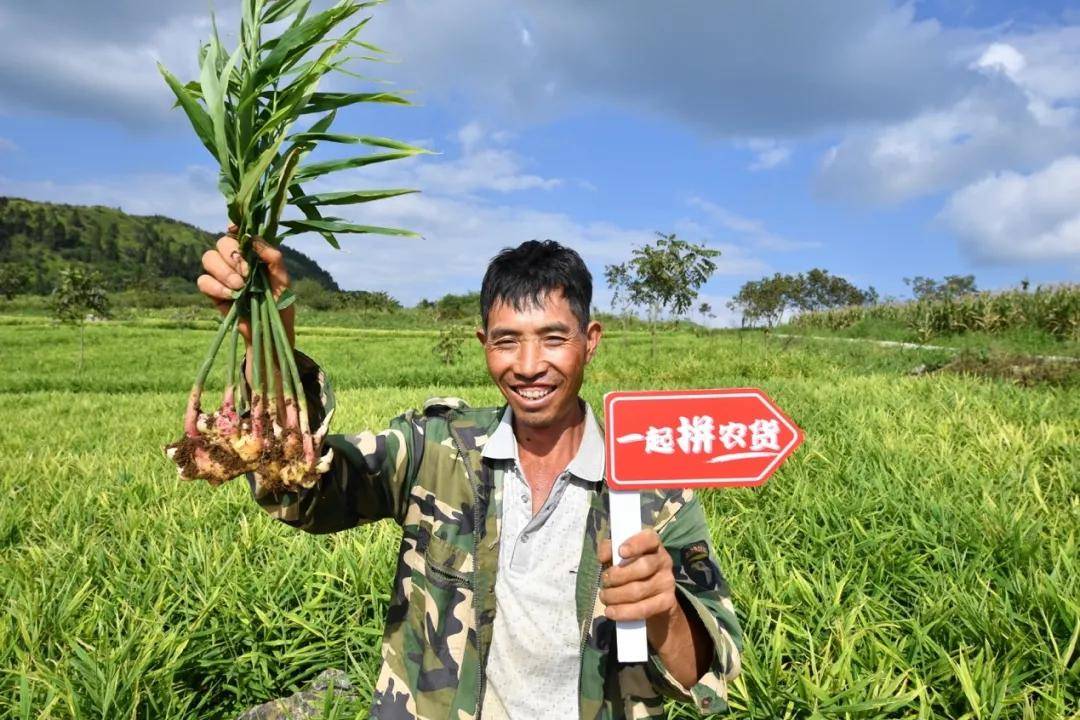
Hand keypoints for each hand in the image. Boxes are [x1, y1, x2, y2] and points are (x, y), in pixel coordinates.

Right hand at [196, 224, 293, 346]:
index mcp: (253, 254)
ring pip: (208, 258)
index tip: (234, 228)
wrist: (270, 331)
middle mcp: (235, 261)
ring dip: (224, 272)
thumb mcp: (283, 281)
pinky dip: (216, 287)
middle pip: (221, 243)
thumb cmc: (280, 304)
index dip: (233, 226)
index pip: (238, 232)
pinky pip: (203, 280)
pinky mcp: (212, 292)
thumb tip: (254, 240)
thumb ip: (273, 258)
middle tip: (247, 274)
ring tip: (240, 287)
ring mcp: (222, 275)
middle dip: (232, 256)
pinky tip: (231, 296)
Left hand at [599, 528, 712, 685]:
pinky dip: (625, 611)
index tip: (619, 551)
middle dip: (617, 575)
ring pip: (641, 587)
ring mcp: (668, 585)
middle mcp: (665, 564)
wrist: (655, 614)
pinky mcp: (666, 605)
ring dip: (616, 595)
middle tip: (604, 583)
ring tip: (604, 599)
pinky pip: (645, 608)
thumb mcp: (624, 567)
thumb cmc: (633, 582)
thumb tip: (603, 553)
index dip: (635, 542)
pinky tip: (611, 613)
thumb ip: (612, 556)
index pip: (650, 537)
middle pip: (642, 566)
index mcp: (654, 549)